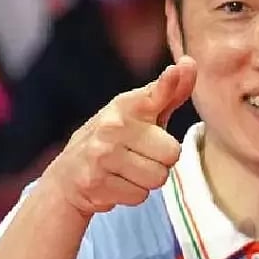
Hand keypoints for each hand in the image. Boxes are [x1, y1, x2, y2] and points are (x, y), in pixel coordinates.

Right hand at [40, 57, 196, 216]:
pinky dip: (132, 194)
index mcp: (126, 105)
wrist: (68, 175)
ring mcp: (102, 155)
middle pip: (172, 153)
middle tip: (140, 156)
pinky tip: (115, 183)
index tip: (174, 72)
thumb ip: (169, 93)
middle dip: (161, 161)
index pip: (153, 94)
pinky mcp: (96, 183)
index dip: (167, 84)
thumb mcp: (141, 114)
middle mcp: (112, 126)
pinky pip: (141, 196)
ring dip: (148, 180)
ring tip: (127, 170)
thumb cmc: (117, 140)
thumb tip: (191, 63)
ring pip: (158, 178)